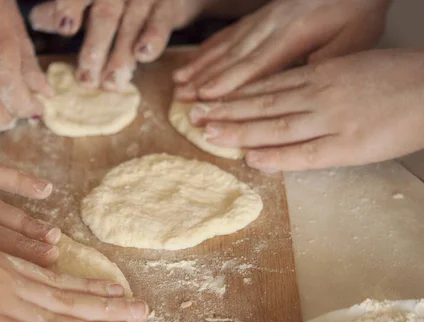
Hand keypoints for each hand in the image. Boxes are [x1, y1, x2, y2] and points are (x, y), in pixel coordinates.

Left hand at [30, 0, 212, 89]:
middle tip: (86, 81)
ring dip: (121, 57)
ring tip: (111, 84)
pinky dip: (152, 40)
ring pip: (131, 25)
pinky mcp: (166, 7)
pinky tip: (143, 56)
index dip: (70, 8)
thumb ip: (60, 10)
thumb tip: (36, 20)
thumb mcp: (85, 0)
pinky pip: (160, 23)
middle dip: (96, 49)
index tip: (65, 28)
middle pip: (106, 16)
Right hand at [173, 0, 390, 100]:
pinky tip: (195, 59)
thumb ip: (322, 66)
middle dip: (203, 79)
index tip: (205, 96)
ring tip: (178, 82)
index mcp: (293, 36)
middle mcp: (270, 27)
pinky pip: (229, 33)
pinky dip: (209, 48)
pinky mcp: (260, 16)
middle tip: (180, 97)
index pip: (254, 64)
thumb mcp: (353, 41)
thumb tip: (296, 90)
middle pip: (231, 57)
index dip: (228, 82)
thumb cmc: (357, 10)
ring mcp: (262, 20)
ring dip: (200, 65)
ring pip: (225, 45)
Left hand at [188, 49, 423, 170]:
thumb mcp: (352, 67)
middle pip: (262, 105)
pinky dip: (277, 156)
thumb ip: (320, 81)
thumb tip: (290, 95)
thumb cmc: (398, 78)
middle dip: (225, 112)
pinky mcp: (348, 144)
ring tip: (209, 134)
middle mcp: (319, 95)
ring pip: (275, 125)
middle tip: (193, 116)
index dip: (233, 96)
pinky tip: (252, 158)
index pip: (266, 88)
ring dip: (239, 131)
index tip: (208, 100)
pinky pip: (306, 152)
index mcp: (320, 76)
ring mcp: (332, 119)